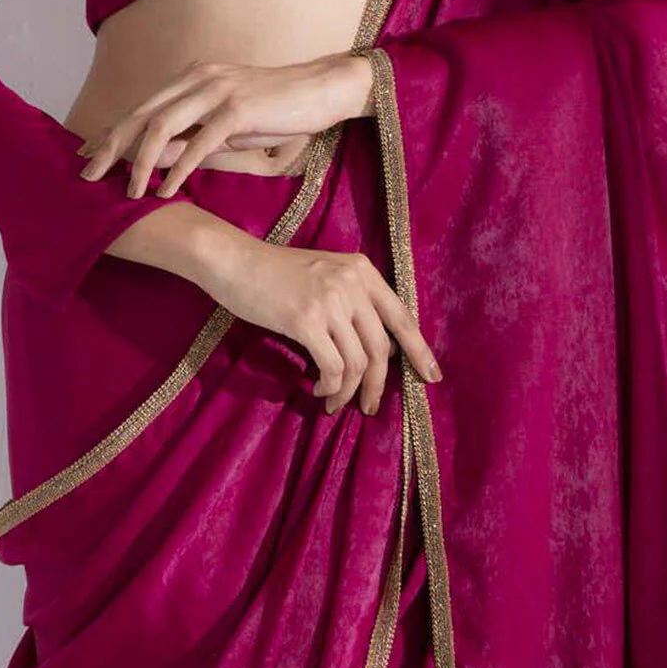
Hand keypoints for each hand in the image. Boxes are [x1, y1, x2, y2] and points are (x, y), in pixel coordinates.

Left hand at [78, 52, 373, 198]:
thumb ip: (192, 138)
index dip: (110, 132)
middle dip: (109, 147)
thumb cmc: (278, 109)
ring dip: (141, 163)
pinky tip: (165, 190)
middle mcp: (198, 77)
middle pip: (140, 114)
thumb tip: (158, 162)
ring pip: (162, 127)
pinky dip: (178, 168)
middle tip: (87, 177)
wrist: (324, 89)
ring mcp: (217, 90)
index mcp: (192, 77)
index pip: (141, 107)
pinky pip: (199, 142)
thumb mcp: (227, 127)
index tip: (86, 156)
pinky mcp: (237, 108)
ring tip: (128, 192)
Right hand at [201, 231, 441, 416]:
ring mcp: (330, 300)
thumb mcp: (325, 274)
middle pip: (381, 347)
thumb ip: (353, 301)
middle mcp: (352, 282)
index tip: (431, 377)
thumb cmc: (276, 273)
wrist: (235, 261)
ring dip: (348, 391)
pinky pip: (332, 367)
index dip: (419, 350)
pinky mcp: (305, 320)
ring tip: (334, 402)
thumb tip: (379, 351)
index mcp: (362, 270)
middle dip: (378, 384)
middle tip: (369, 406)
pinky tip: (319, 389)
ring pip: (357, 362)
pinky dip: (329, 386)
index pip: (402, 316)